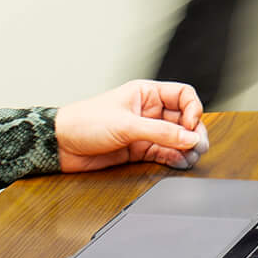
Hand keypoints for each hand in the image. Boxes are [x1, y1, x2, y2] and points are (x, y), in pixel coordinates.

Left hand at [55, 80, 209, 173]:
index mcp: (146, 94)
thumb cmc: (84, 122)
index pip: (183, 95)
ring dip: (185, 148)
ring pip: (175, 138)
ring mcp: (144, 132)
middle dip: (193, 132)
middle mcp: (148, 111)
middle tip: (198, 146)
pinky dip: (174, 158)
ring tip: (191, 157)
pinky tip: (180, 163)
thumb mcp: (126, 125)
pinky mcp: (138, 150)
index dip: (192, 109)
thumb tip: (189, 137)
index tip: (191, 126)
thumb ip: (160, 132)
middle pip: (183, 119)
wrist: (60, 145)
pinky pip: (163, 153)